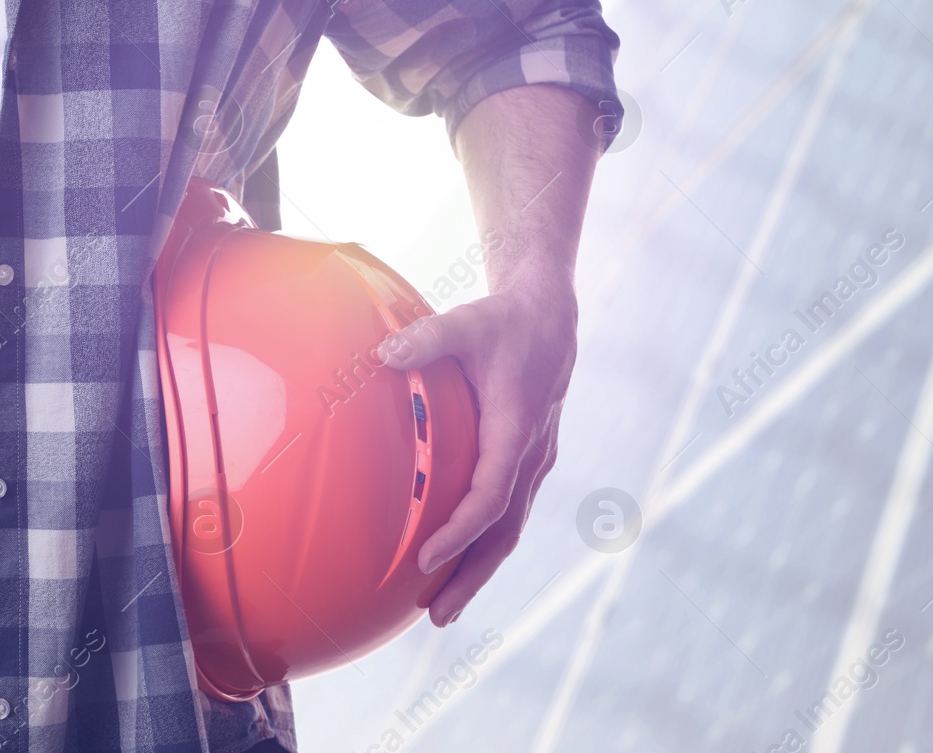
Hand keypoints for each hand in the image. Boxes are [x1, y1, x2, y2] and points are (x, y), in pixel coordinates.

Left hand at [376, 275, 576, 626]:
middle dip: (471, 577)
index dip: (461, 531)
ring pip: (509, 529)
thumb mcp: (466, 321)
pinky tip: (455, 564)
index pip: (491, 494)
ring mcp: (535, 460)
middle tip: (436, 615)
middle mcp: (532, 452)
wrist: (550, 316)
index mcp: (517, 427)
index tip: (425, 558)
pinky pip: (509, 513)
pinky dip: (484, 545)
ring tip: (441, 609)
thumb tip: (382, 354)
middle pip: (505, 532)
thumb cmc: (504, 320)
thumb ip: (425, 338)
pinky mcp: (529, 460)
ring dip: (478, 571)